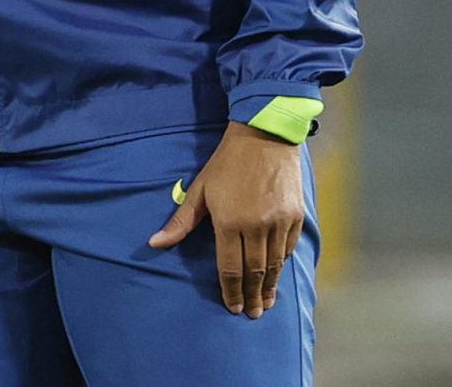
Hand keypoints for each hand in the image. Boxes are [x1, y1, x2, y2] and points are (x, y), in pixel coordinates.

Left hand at [147, 121, 303, 317]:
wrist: (263, 138)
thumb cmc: (225, 163)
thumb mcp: (199, 189)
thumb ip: (181, 221)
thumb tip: (155, 242)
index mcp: (229, 220)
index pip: (230, 267)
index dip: (230, 290)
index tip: (231, 307)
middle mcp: (256, 225)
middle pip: (254, 271)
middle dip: (251, 296)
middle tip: (251, 314)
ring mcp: (279, 222)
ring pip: (274, 264)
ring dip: (269, 287)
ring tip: (265, 303)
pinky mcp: (296, 217)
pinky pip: (288, 249)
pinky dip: (282, 266)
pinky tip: (277, 277)